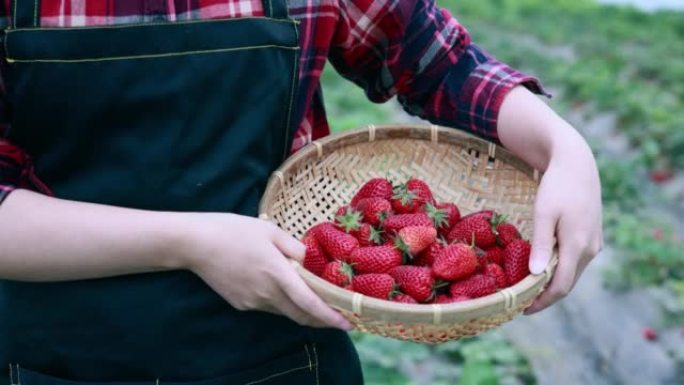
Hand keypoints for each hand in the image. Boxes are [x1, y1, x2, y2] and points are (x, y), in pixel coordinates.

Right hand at [180, 213, 351, 329]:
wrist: (195, 243)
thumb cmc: (234, 230)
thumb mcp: (270, 231)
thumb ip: (295, 248)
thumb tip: (314, 261)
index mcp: (276, 273)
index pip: (309, 303)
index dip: (330, 316)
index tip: (348, 324)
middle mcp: (266, 293)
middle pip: (300, 315)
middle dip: (322, 320)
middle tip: (338, 317)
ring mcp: (252, 302)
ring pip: (285, 312)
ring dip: (302, 310)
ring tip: (314, 300)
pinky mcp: (241, 304)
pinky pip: (268, 307)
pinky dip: (282, 303)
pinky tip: (282, 290)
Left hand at [496, 86, 602, 313]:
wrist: (578, 164)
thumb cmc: (557, 186)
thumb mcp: (544, 213)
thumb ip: (541, 245)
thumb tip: (535, 275)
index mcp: (577, 246)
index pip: (560, 286)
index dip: (541, 301)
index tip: (521, 309)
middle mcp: (589, 250)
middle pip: (566, 284)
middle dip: (544, 297)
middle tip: (519, 304)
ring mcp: (593, 245)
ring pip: (571, 274)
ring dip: (551, 284)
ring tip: (526, 290)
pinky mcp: (592, 238)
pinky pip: (574, 262)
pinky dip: (558, 271)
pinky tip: (540, 270)